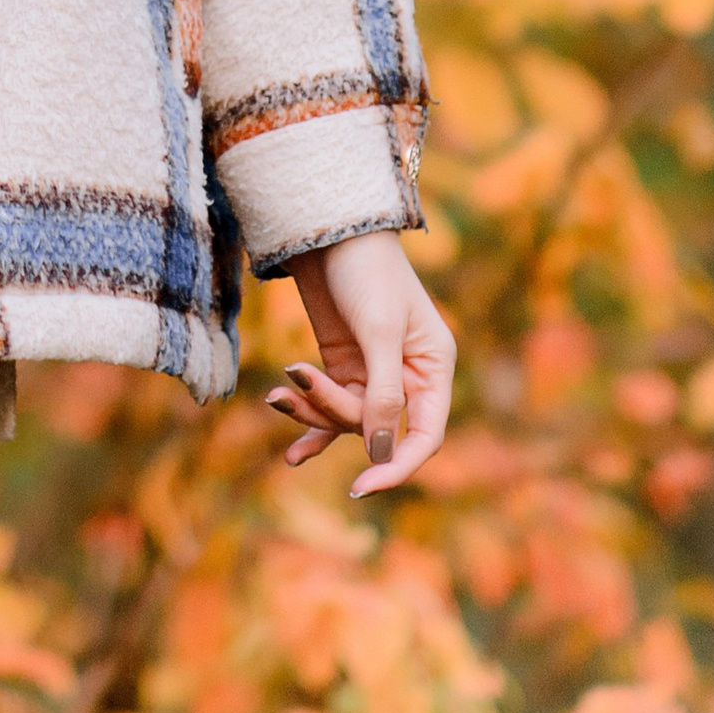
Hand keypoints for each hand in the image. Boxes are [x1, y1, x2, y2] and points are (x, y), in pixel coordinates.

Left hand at [266, 232, 453, 497]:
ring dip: (311, 410)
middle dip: (333, 410)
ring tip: (280, 393)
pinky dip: (309, 423)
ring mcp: (372, 372)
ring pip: (345, 419)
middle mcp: (408, 377)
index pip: (425, 435)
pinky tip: (292, 455)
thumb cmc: (367, 270)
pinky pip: (329, 408)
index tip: (364, 485)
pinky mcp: (342, 364)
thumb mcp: (379, 330)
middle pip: (374, 426)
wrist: (328, 227)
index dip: (398, 464)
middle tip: (300, 378)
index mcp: (433, 368)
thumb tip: (379, 452)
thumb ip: (382, 393)